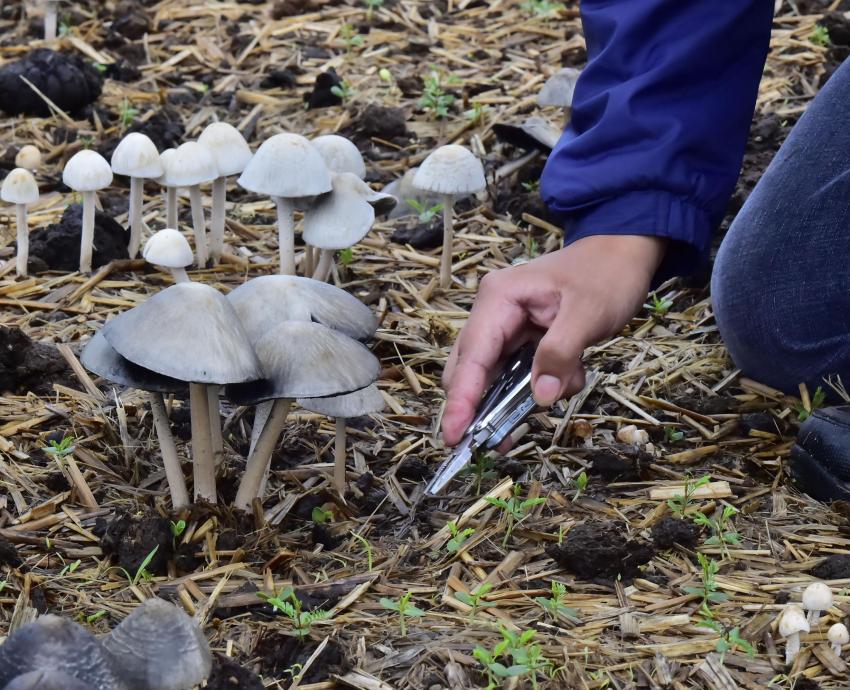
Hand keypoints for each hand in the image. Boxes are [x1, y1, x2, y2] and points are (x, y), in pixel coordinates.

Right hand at [441, 234, 665, 445]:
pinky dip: (538, 386)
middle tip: (495, 443)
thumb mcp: (588, 314)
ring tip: (557, 392)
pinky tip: (566, 379)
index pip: (472, 356)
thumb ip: (560, 354)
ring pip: (493, 377)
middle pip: (470, 370)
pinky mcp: (521, 339)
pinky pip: (517, 374)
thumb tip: (539, 397)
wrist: (622, 253)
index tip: (454, 435)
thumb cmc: (606, 275)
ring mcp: (505, 326)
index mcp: (499, 299)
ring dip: (519, 398)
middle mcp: (493, 313)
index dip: (461, 398)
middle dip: (481, 407)